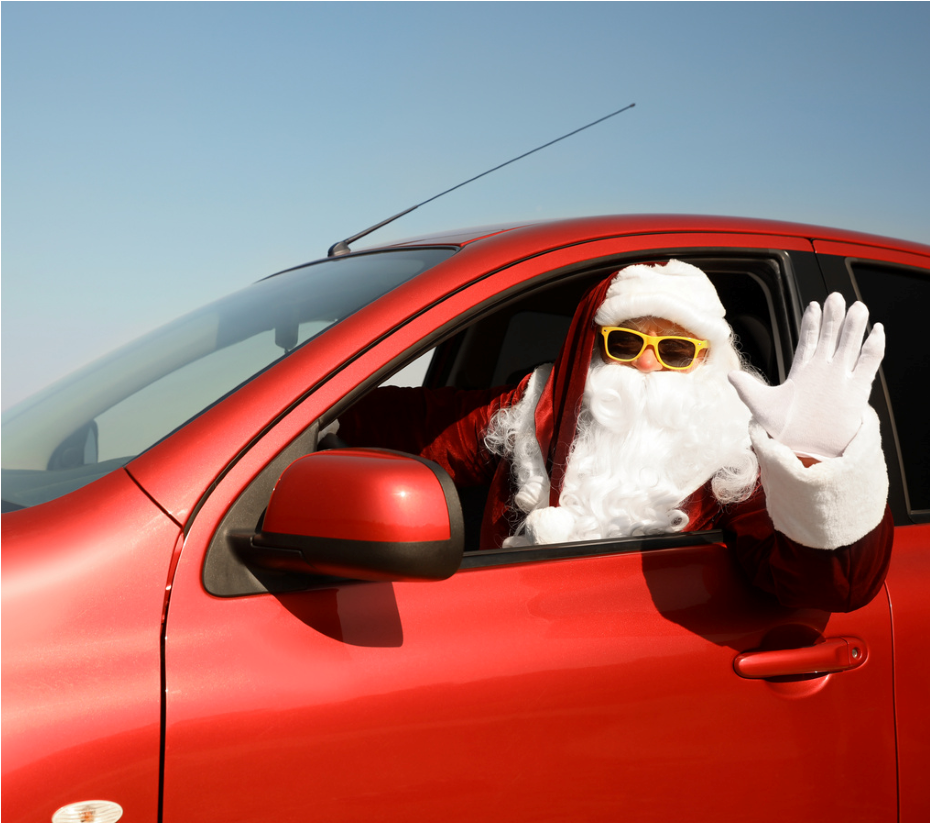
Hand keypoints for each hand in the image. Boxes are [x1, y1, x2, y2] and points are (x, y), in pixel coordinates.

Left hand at [728, 293, 884, 458]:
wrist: (806, 452)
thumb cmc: (785, 432)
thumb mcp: (762, 407)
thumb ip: (748, 388)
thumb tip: (730, 375)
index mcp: (801, 372)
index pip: (808, 340)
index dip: (811, 323)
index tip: (813, 305)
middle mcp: (822, 372)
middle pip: (831, 338)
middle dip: (834, 318)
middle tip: (836, 297)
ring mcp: (840, 379)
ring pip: (850, 346)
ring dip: (855, 327)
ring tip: (858, 307)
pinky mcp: (856, 391)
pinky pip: (868, 364)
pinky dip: (873, 347)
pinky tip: (877, 331)